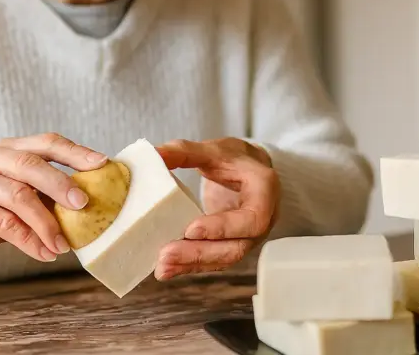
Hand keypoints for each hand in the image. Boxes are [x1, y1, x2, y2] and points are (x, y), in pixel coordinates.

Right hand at [0, 133, 107, 265]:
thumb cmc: (5, 208)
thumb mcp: (32, 193)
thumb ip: (56, 190)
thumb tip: (101, 195)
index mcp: (12, 146)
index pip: (47, 142)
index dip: (75, 152)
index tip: (102, 163)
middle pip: (30, 164)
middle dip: (60, 183)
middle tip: (83, 204)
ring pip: (18, 196)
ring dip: (46, 223)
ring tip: (64, 245)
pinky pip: (3, 223)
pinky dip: (29, 240)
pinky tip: (45, 253)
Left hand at [154, 138, 279, 279]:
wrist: (250, 170)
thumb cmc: (236, 159)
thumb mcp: (214, 150)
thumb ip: (186, 151)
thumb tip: (155, 154)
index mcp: (264, 191)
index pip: (252, 218)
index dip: (224, 227)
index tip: (191, 229)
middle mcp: (263, 220)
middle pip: (236, 246)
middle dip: (200, 253)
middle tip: (166, 254)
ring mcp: (248, 237)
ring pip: (224, 258)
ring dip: (192, 264)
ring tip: (162, 267)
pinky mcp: (232, 245)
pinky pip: (214, 260)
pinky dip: (190, 266)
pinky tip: (166, 269)